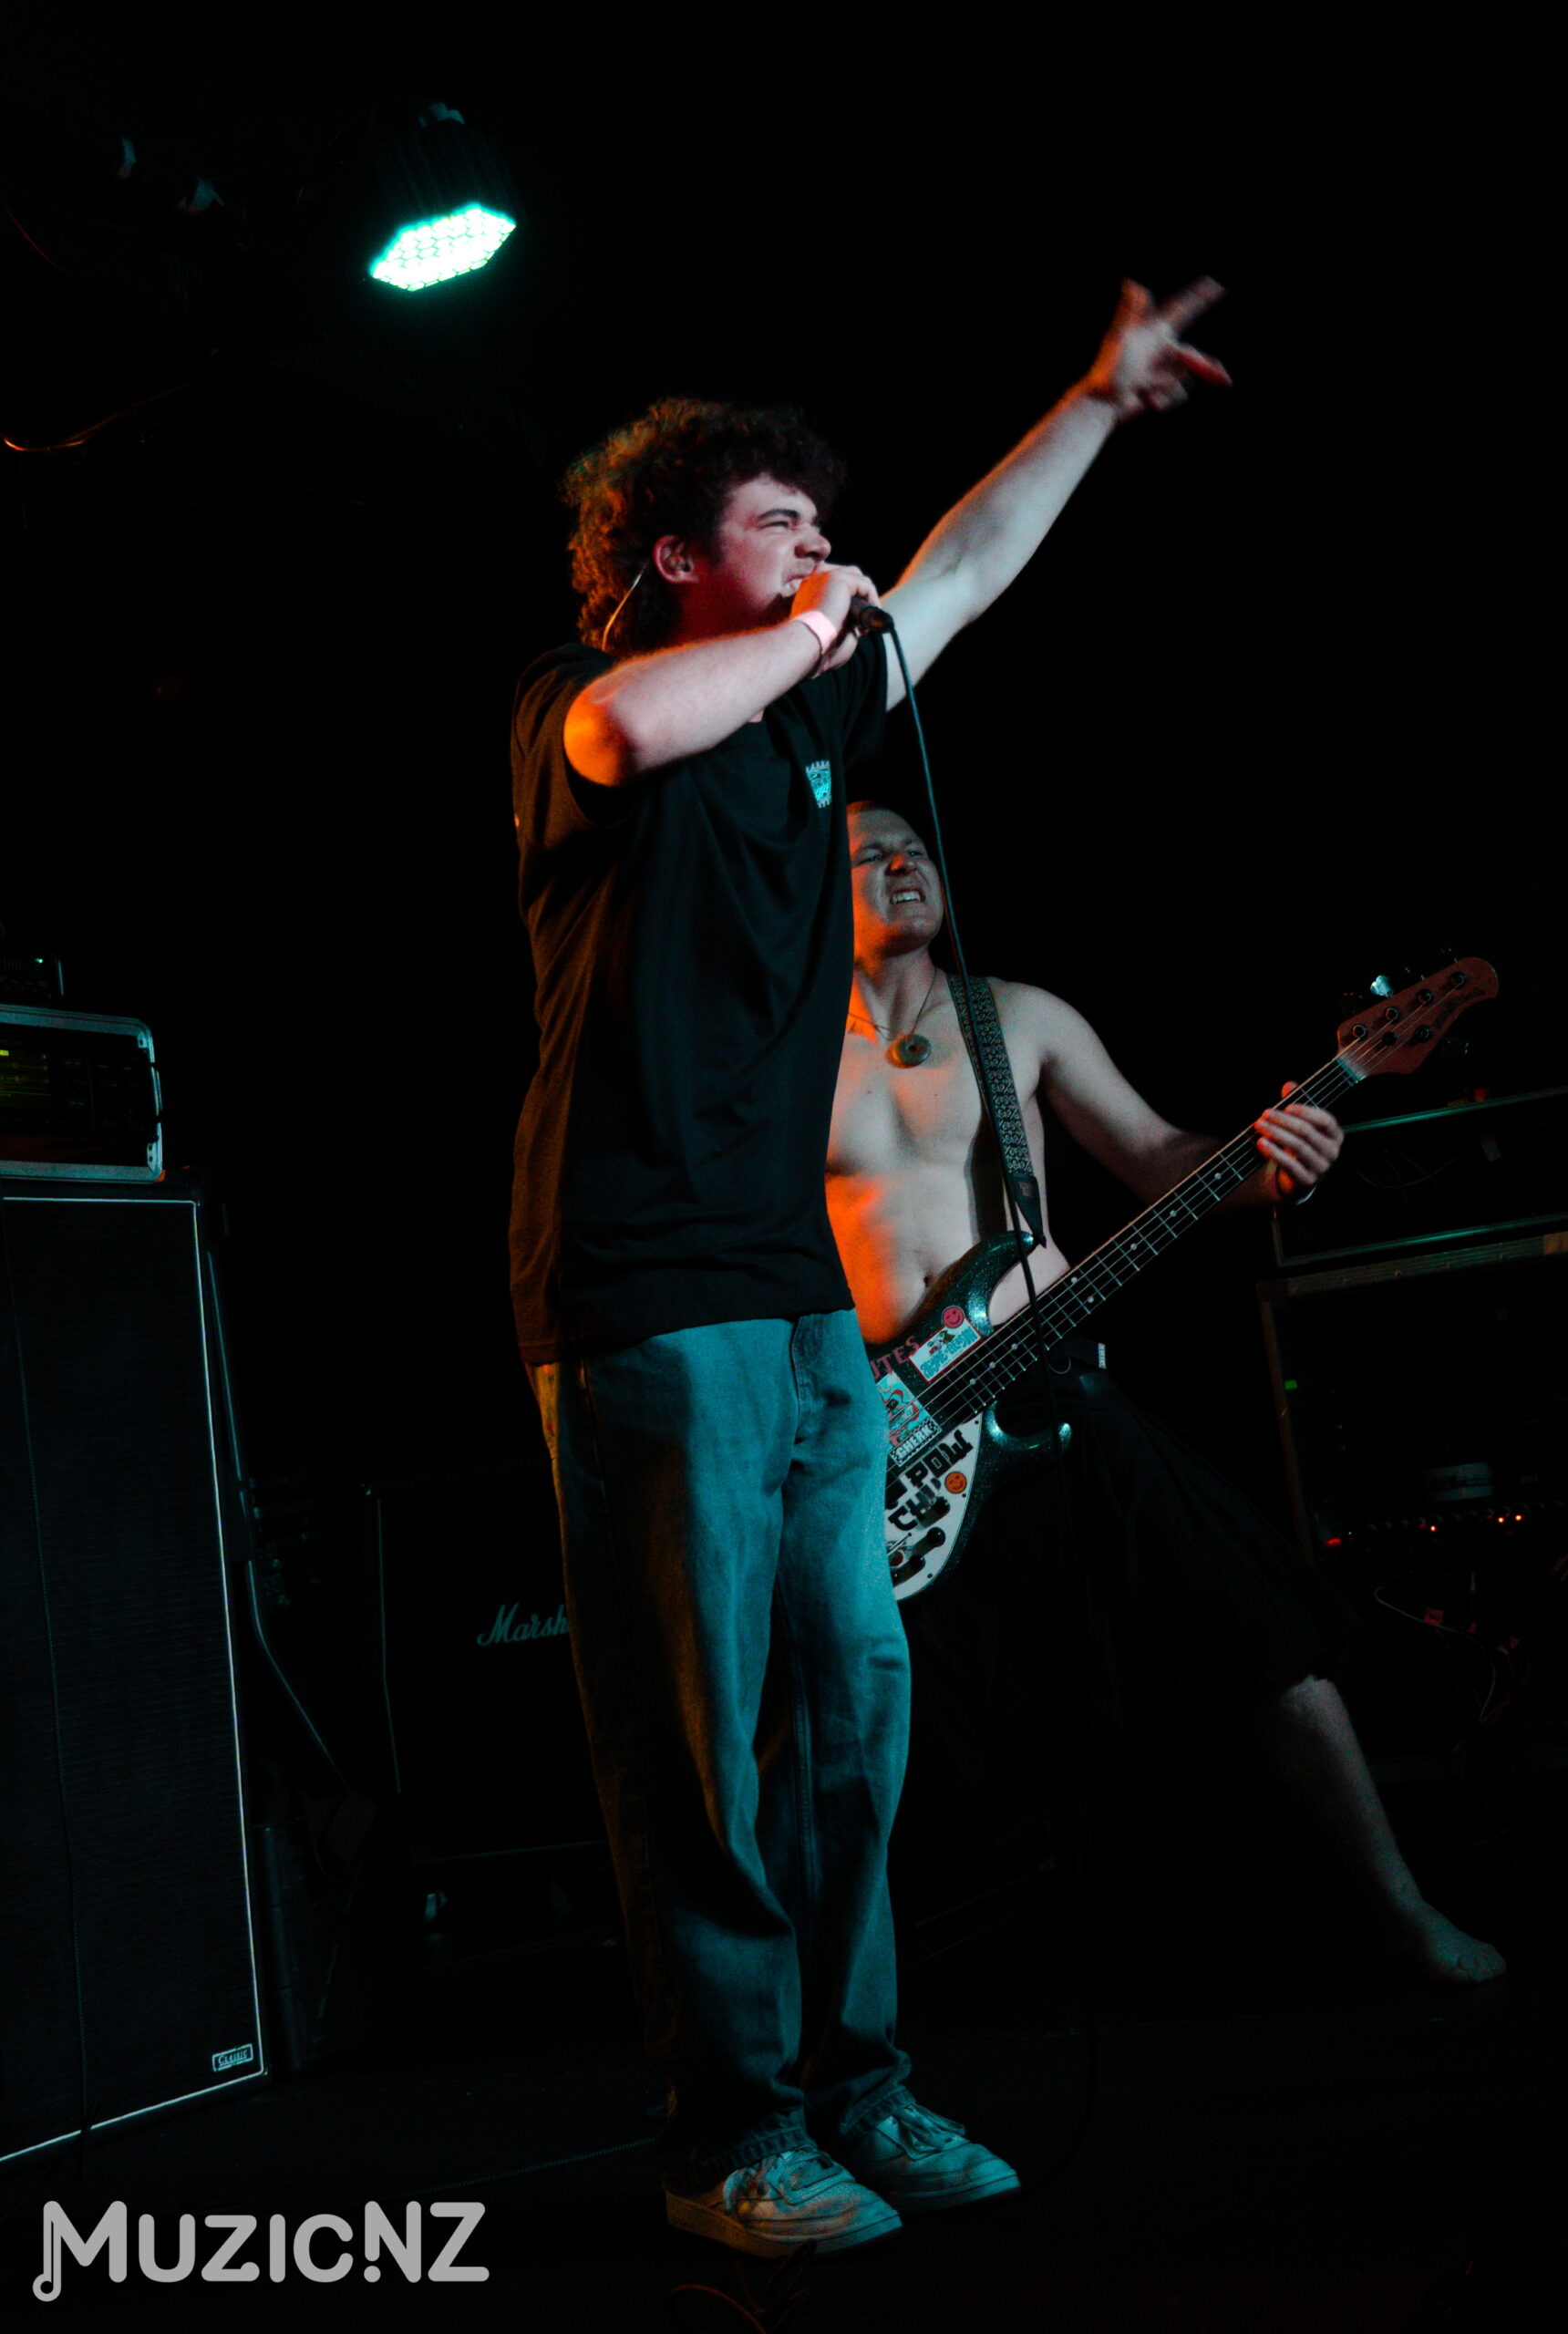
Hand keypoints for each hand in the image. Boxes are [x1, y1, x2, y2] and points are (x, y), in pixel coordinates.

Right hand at [791, 563, 879, 669]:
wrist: (808, 643)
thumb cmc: (818, 643)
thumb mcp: (831, 627)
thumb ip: (844, 618)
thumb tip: (860, 617)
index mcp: (809, 590)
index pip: (836, 586)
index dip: (851, 600)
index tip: (857, 623)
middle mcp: (815, 579)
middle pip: (848, 577)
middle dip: (861, 594)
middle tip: (866, 618)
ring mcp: (826, 575)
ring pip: (857, 577)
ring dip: (868, 596)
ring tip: (871, 616)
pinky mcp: (838, 577)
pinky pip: (864, 584)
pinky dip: (873, 598)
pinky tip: (873, 613)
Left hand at [1082, 278, 1231, 421]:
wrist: (1102, 405)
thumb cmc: (1110, 370)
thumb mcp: (1121, 339)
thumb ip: (1130, 312)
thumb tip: (1131, 283)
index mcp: (1154, 331)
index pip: (1181, 309)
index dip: (1198, 297)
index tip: (1215, 285)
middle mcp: (1159, 348)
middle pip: (1191, 354)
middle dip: (1207, 366)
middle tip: (1224, 380)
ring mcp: (1160, 369)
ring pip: (1185, 377)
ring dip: (1169, 387)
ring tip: (1146, 389)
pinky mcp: (1160, 388)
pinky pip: (1177, 393)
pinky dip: (1165, 399)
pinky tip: (1147, 401)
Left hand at [1255, 1082, 1342, 1202]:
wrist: (1297, 1179)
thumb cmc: (1300, 1146)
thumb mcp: (1299, 1126)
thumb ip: (1295, 1106)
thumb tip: (1289, 1085)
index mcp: (1335, 1135)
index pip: (1325, 1120)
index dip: (1307, 1112)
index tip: (1287, 1106)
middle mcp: (1332, 1151)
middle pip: (1307, 1132)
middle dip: (1283, 1121)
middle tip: (1264, 1114)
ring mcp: (1322, 1168)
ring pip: (1298, 1147)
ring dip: (1276, 1134)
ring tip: (1259, 1126)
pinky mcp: (1308, 1181)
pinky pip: (1290, 1165)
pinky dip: (1274, 1153)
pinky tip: (1261, 1144)